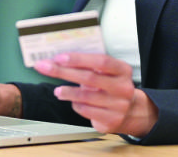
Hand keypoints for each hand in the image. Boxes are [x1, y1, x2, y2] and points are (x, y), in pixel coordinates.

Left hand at [34, 53, 156, 136]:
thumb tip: (58, 60)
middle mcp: (123, 87)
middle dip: (64, 72)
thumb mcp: (106, 72)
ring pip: (86, 97)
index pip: (100, 61)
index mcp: (122, 70)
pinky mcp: (111, 120)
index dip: (79, 59)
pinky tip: (72, 101)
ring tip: (57, 90)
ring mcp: (119, 105)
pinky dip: (76, 104)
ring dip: (68, 92)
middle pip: (89, 77)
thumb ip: (87, 66)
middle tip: (47, 68)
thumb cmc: (111, 86)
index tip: (60, 58)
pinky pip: (87, 111)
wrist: (131, 111)